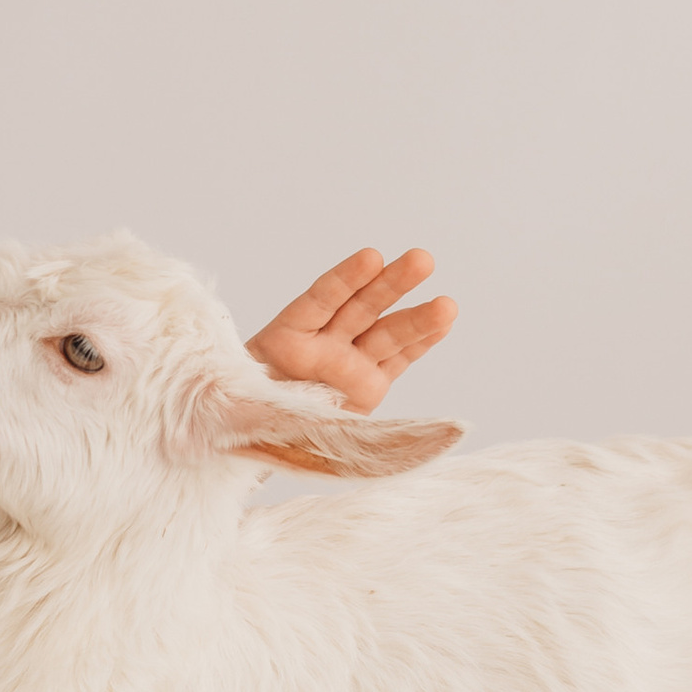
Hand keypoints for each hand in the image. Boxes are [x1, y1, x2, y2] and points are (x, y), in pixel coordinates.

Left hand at [246, 247, 456, 410]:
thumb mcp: (246, 395)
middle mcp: (322, 345)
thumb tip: (280, 401)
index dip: (344, 280)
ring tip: (447, 304)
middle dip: (390, 284)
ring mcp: (348, 365)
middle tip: (421, 260)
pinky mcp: (367, 386)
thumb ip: (270, 394)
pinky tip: (444, 323)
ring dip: (417, 318)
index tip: (371, 257)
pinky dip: (421, 342)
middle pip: (360, 308)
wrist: (254, 434)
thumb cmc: (244, 406)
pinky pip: (397, 360)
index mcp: (285, 337)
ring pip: (385, 335)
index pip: (320, 301)